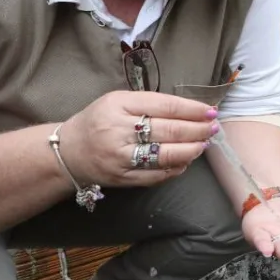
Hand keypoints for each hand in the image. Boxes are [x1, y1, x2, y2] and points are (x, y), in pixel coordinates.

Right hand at [57, 90, 218, 187]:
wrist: (67, 152)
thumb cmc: (98, 121)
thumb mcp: (118, 102)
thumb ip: (150, 104)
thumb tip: (191, 111)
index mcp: (118, 105)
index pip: (165, 106)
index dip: (193, 110)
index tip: (210, 111)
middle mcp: (118, 130)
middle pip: (170, 130)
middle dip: (198, 130)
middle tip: (213, 128)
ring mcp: (120, 157)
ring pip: (166, 155)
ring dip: (191, 150)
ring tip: (203, 144)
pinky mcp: (122, 178)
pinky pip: (157, 175)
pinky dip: (176, 168)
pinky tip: (186, 161)